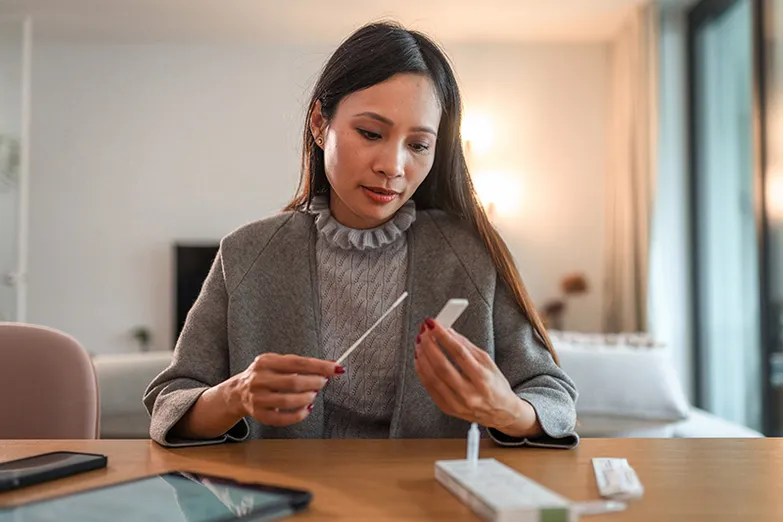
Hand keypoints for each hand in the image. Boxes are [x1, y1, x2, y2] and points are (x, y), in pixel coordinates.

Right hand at [232, 354, 343, 426]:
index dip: (319, 366)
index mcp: (266, 361)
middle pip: (293, 381)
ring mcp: (257, 398)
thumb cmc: (265, 375)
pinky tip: (306, 409)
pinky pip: (282, 418)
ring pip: (288, 401)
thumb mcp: (278, 363)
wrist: (237, 392)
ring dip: (307, 398)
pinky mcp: (259, 415)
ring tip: (313, 394)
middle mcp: (259, 379)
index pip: (297, 362)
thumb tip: (330, 365)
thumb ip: (301, 364)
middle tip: (323, 382)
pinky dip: (299, 415)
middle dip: (314, 382)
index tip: (335, 368)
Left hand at [414, 319, 540, 436]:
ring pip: (432, 377)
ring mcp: (457, 403)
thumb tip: (449, 332)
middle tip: (423, 332)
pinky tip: (420, 359)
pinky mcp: (447, 408)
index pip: (459, 353)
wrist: (500, 412)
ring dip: (422, 357)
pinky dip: (422, 371)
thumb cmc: (495, 386)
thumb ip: (467, 346)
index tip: (433, 325)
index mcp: (482, 379)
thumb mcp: (488, 362)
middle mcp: (469, 393)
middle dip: (429, 345)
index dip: (443, 337)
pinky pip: (429, 388)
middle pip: (442, 366)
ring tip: (420, 343)